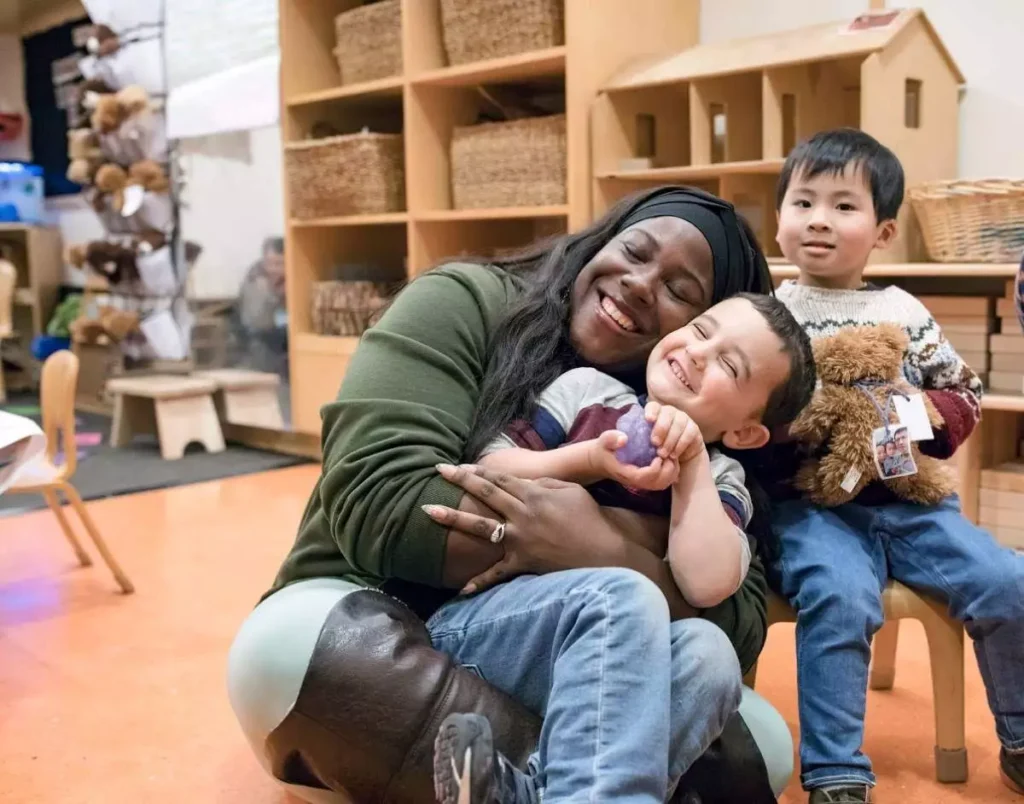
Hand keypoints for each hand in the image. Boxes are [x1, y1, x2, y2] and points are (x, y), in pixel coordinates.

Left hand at [424, 464, 620, 594]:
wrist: (604, 552)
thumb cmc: (590, 519)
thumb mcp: (570, 490)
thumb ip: (544, 483)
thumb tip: (524, 483)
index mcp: (533, 494)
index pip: (500, 479)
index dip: (478, 470)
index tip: (459, 465)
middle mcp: (521, 514)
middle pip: (485, 493)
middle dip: (459, 480)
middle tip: (438, 471)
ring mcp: (519, 539)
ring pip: (479, 526)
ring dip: (453, 518)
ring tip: (429, 511)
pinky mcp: (522, 563)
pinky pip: (496, 573)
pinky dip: (479, 582)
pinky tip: (460, 589)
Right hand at [588, 430, 679, 490]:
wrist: (602, 460)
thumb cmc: (605, 448)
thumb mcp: (605, 440)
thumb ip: (612, 438)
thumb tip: (624, 439)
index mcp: (626, 473)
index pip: (643, 477)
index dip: (654, 468)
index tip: (658, 455)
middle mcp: (636, 482)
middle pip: (657, 484)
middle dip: (668, 469)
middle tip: (669, 453)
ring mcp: (643, 483)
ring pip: (663, 484)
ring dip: (672, 471)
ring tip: (671, 455)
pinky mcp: (648, 481)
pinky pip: (664, 482)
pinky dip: (671, 472)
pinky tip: (669, 459)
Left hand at [645, 400, 704, 462]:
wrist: (678, 455)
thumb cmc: (658, 447)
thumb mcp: (647, 442)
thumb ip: (640, 438)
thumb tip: (627, 439)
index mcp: (657, 412)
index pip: (653, 406)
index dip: (651, 411)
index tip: (649, 420)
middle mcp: (670, 412)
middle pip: (667, 414)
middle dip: (660, 428)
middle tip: (655, 443)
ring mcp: (683, 419)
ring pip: (678, 424)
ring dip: (670, 440)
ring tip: (663, 454)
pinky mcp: (693, 428)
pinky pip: (688, 434)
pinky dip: (680, 445)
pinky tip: (673, 455)